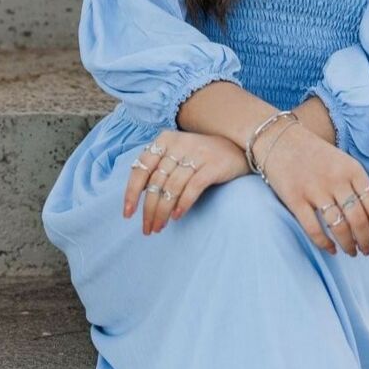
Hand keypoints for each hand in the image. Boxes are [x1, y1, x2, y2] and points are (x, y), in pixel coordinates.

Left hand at [123, 129, 250, 233]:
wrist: (241, 146)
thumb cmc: (203, 155)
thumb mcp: (179, 153)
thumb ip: (161, 167)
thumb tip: (141, 197)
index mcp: (165, 140)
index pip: (141, 168)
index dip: (132, 193)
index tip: (128, 214)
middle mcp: (179, 144)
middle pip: (157, 182)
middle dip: (149, 209)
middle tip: (148, 229)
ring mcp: (197, 154)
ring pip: (172, 187)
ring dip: (163, 211)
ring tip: (160, 227)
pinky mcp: (213, 165)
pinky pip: (193, 187)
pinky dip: (183, 203)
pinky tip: (178, 216)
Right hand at [252, 120, 368, 257]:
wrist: (280, 139)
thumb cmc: (315, 154)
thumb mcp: (343, 161)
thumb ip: (357, 184)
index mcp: (352, 169)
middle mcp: (336, 180)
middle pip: (359, 219)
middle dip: (366, 240)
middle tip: (367, 250)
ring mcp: (315, 189)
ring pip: (339, 227)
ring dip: (349, 245)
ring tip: (352, 252)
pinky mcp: (295, 199)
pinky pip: (313, 229)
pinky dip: (324, 244)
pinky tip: (331, 249)